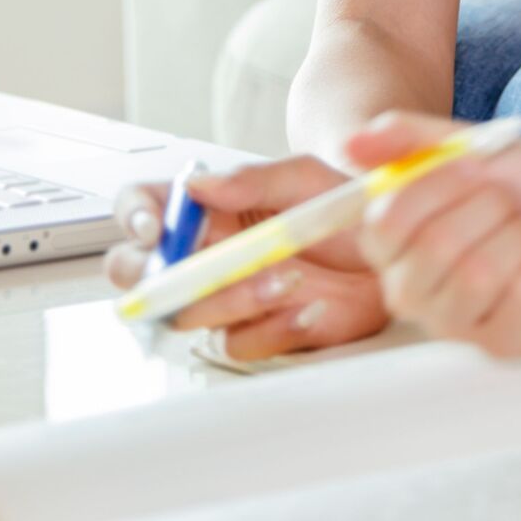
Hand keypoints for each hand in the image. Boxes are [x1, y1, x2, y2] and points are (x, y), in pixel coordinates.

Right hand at [103, 153, 392, 358]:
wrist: (388, 248)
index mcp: (205, 209)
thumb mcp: (304, 178)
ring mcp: (226, 296)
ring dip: (232, 300)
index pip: (140, 208)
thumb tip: (196, 186)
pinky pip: (240, 343)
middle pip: (139, 276)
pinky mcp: (256, 330)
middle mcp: (204, 254)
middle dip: (156, 280)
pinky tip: (312, 307)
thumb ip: (251, 178)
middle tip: (203, 271)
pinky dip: (276, 328)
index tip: (155, 228)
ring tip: (289, 278)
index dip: (132, 217)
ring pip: (187, 314)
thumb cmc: (339, 206)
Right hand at [344, 112, 520, 357]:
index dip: (437, 185)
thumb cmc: (519, 182)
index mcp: (387, 242)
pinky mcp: (500, 344)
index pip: (387, 220)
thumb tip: (351, 143)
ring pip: (480, 274)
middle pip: (436, 247)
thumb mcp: (465, 142)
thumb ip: (408, 137)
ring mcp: (452, 324)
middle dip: (489, 206)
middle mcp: (407, 289)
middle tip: (506, 202)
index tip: (471, 166)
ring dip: (519, 234)